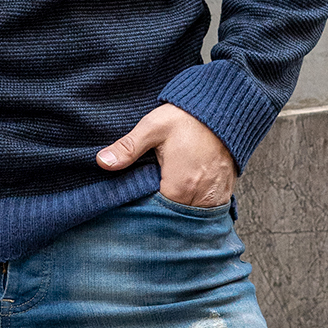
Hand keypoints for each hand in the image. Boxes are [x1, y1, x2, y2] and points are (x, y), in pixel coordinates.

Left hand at [96, 103, 236, 207]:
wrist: (223, 108)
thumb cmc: (187, 118)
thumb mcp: (152, 128)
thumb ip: (128, 148)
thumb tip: (102, 162)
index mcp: (179, 186)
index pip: (156, 214)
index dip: (144, 210)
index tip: (135, 202)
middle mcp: (200, 198)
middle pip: (175, 219)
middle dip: (161, 213)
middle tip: (149, 199)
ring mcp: (215, 197)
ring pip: (192, 218)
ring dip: (179, 212)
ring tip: (167, 198)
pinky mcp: (224, 193)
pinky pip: (208, 212)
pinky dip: (196, 207)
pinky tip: (186, 197)